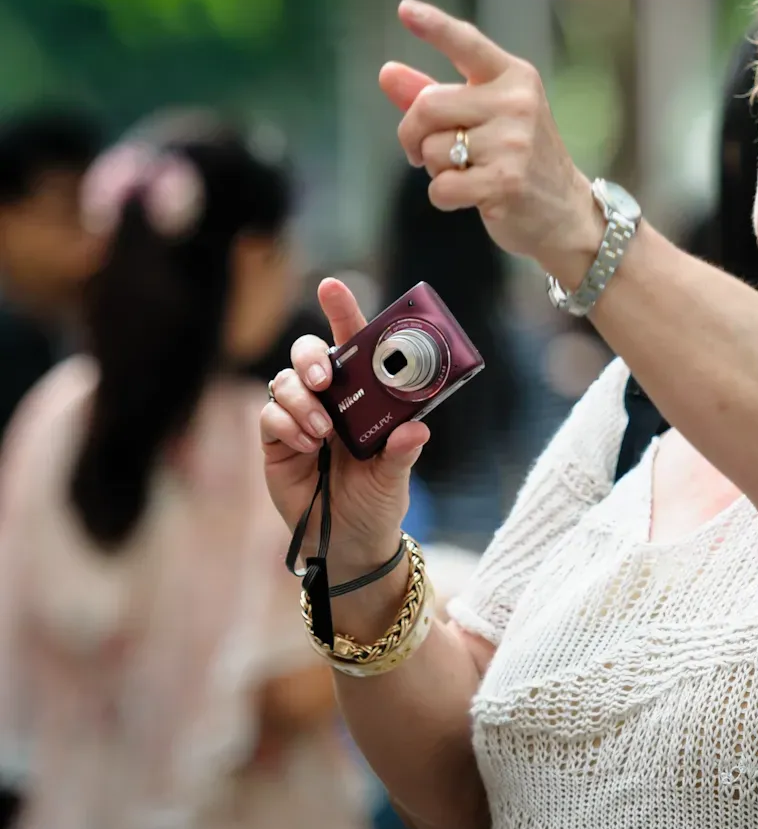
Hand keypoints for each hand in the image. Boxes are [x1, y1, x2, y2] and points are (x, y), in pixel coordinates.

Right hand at [259, 278, 428, 577]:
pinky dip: (287, 424)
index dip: (342, 311)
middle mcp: (331, 398)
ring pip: (285, 380)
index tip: (331, 286)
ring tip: (323, 433)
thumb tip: (416, 430)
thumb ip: (403, 451)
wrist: (348, 542)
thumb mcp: (396, 476)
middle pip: (309, 353)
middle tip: (326, 380)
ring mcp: (300, 416)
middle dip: (312, 357)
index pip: (353, 343)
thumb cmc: (377, 500)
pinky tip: (307, 446)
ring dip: (302, 401)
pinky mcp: (276, 440)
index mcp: (365, 394)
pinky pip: (270, 414)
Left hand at [378, 0, 602, 267]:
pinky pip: (442, 187)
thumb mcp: (483, 118)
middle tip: (424, 152)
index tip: (404, 9)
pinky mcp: (506, 181)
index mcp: (513, 77)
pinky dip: (445, 197)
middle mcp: (517, 102)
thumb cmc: (517, 159)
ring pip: (431, 150)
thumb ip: (434, 93)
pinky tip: (472, 197)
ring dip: (435, 169)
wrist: (565, 212)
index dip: (434, 27)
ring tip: (469, 173)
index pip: (467, 44)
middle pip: (427, 105)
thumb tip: (386, 72)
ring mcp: (514, 142)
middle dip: (412, 133)